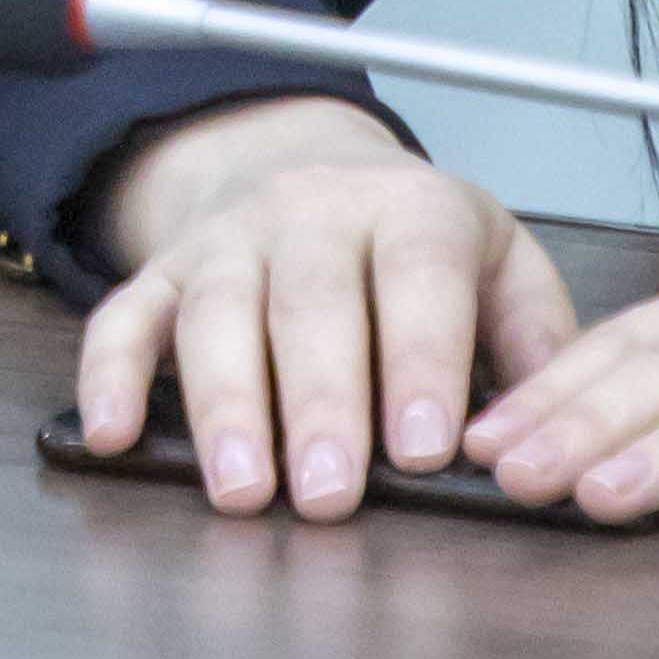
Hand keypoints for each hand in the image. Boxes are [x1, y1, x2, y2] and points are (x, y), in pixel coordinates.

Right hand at [67, 97, 584, 518]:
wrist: (312, 163)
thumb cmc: (417, 245)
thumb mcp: (500, 262)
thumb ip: (534, 341)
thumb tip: (548, 434)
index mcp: (411, 208)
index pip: (418, 276)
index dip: (420, 360)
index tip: (425, 447)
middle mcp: (313, 211)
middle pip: (311, 302)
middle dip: (320, 404)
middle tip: (330, 496)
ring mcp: (229, 239)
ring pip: (217, 312)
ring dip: (225, 405)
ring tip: (241, 492)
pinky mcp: (164, 269)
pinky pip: (124, 316)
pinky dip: (110, 374)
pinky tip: (112, 435)